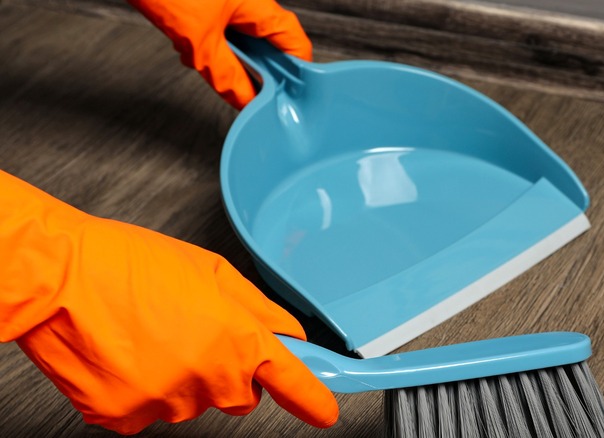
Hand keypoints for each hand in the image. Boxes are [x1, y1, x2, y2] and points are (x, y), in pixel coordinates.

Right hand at [0, 171, 337, 434]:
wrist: (58, 278)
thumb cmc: (130, 263)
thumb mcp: (211, 271)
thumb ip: (260, 309)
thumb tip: (289, 335)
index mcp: (237, 340)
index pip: (292, 382)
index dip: (314, 399)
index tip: (324, 410)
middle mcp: (209, 378)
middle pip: (240, 394)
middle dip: (230, 370)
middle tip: (195, 332)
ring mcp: (167, 403)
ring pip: (193, 400)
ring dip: (182, 375)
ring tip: (150, 332)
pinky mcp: (126, 418)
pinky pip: (151, 409)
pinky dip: (144, 387)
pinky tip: (128, 354)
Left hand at [128, 0, 312, 108]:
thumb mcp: (200, 42)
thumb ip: (226, 76)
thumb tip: (245, 100)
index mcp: (261, 7)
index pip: (296, 45)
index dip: (295, 75)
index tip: (286, 98)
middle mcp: (253, 3)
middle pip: (271, 46)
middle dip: (256, 71)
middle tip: (244, 89)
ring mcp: (233, 2)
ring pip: (245, 41)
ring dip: (230, 60)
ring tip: (206, 64)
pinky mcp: (213, 4)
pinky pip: (224, 32)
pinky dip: (212, 46)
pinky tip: (191, 51)